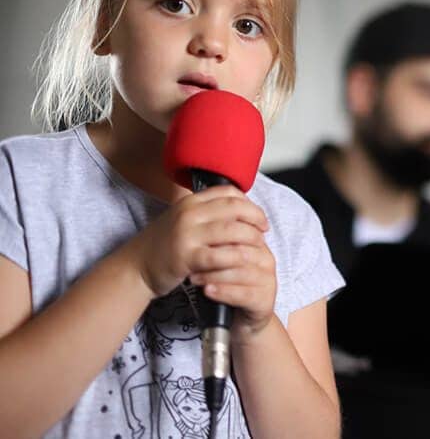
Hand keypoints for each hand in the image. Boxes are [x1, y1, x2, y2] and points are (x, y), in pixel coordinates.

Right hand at [125, 185, 275, 336]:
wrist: (135, 267)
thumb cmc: (163, 244)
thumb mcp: (183, 219)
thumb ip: (206, 211)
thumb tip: (240, 206)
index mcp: (190, 202)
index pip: (229, 193)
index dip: (249, 203)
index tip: (257, 215)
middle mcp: (189, 213)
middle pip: (236, 208)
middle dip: (256, 218)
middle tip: (264, 230)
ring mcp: (187, 234)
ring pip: (233, 231)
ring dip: (252, 239)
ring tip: (258, 247)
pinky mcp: (187, 257)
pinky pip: (222, 256)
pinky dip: (237, 259)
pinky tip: (244, 263)